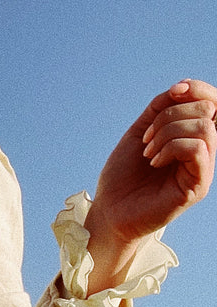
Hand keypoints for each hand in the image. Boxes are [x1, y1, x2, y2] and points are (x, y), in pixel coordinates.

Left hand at [85, 79, 216, 292]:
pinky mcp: (197, 187)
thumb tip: (181, 87)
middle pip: (208, 109)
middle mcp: (202, 152)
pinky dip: (172, 147)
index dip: (197, 89)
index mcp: (191, 137)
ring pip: (205, 127)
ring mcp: (202, 169)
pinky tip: (154, 161)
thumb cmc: (123, 176)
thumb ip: (160, 108)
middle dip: (172, 114)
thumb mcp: (140, 132)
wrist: (109, 211)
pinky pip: (198, 149)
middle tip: (147, 138)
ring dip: (169, 131)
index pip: (212, 102)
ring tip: (148, 152)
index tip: (172, 92)